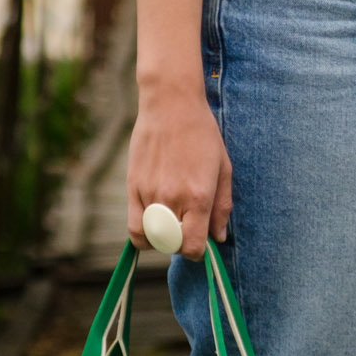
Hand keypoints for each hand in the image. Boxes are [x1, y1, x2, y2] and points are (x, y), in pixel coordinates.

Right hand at [126, 82, 232, 259]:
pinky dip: (143, 233)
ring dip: (161, 239)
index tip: (200, 243)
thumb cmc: (202, 133)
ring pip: (151, 239)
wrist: (170, 104)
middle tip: (186, 231)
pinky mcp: (132, 187)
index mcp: (199, 196)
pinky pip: (133, 226)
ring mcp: (150, 194)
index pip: (193, 246)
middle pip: (173, 245)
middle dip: (181, 245)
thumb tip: (219, 238)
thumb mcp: (223, 168)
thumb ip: (222, 206)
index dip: (198, 252)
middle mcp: (172, 199)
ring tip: (169, 225)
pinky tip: (153, 223)